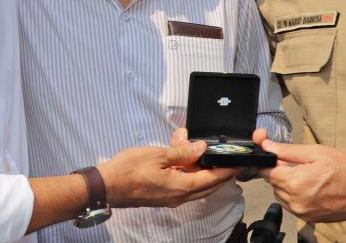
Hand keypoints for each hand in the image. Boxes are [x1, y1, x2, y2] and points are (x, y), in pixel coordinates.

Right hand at [99, 141, 238, 207]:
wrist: (106, 186)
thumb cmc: (128, 170)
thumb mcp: (158, 155)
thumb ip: (182, 152)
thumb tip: (201, 148)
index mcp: (181, 187)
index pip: (213, 179)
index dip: (227, 170)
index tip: (239, 162)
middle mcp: (179, 196)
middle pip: (208, 185)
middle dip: (220, 172)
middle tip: (229, 159)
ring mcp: (171, 197)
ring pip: (196, 185)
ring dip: (203, 171)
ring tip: (203, 153)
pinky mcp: (163, 195)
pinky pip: (184, 185)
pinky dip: (189, 173)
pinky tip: (185, 160)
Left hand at [258, 139, 345, 222]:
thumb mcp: (316, 152)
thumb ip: (287, 150)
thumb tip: (266, 145)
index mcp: (296, 183)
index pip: (267, 172)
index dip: (271, 162)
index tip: (278, 156)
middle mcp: (296, 202)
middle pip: (274, 184)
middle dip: (281, 173)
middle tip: (299, 164)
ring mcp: (303, 213)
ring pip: (281, 196)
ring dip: (287, 185)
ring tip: (307, 175)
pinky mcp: (310, 219)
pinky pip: (293, 206)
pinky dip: (296, 196)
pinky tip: (311, 187)